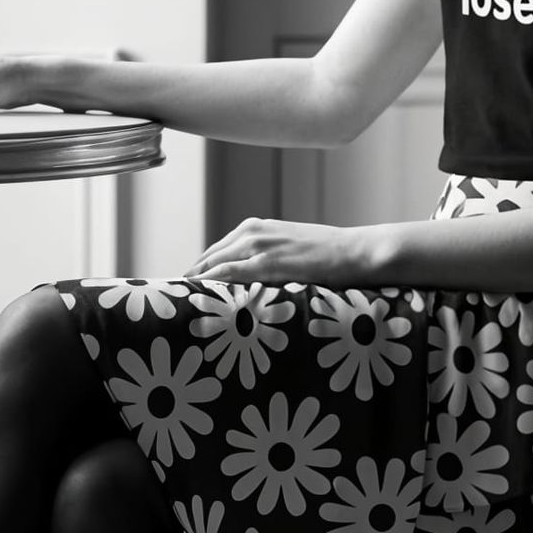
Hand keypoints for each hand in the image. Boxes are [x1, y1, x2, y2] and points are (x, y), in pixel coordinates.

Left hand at [190, 217, 381, 286]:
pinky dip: (212, 284)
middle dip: (191, 279)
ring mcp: (259, 245)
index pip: (216, 252)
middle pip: (208, 258)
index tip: (186, 290)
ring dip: (196, 283)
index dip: (199, 272)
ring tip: (180, 304)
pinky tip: (200, 297)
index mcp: (256, 228)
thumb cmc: (329, 255)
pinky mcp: (268, 262)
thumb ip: (267, 260)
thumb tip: (253, 281)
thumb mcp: (290, 250)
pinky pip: (230, 274)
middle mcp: (252, 232)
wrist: (356, 251)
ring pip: (213, 265)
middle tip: (176, 302)